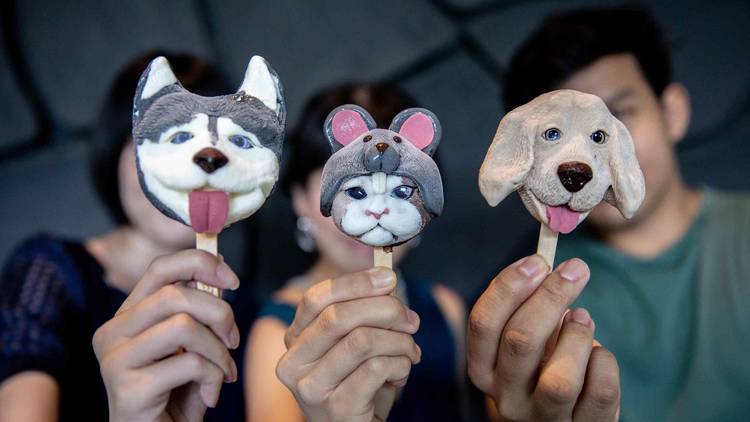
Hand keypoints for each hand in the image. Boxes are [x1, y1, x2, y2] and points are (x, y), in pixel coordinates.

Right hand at [93, 250, 240, 421]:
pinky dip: (213, 377)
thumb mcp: (189, 346)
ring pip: (183, 326)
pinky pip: (189, 364)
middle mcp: (112, 332)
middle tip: (232, 340)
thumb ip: (197, 310)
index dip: (200, 264)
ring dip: (217, 350)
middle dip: (219, 313)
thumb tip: (220, 268)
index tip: (233, 280)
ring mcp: (115, 360)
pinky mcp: (127, 389)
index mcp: (127, 316)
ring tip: (223, 371)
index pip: (160, 268)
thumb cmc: (176, 394)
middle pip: (175, 295)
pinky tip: (210, 395)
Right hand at [276, 268, 421, 421]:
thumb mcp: (353, 344)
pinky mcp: (337, 408)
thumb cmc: (357, 385)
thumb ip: (362, 313)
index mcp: (295, 339)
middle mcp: (293, 363)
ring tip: (410, 351)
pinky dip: (400, 365)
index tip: (388, 278)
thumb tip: (386, 280)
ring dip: (399, 342)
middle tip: (410, 320)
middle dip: (385, 310)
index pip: (317, 297)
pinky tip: (402, 373)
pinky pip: (376, 368)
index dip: (355, 283)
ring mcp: (311, 388)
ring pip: (362, 340)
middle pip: (339, 316)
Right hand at [467, 255, 619, 420]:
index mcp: (483, 370)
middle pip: (520, 340)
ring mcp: (544, 419)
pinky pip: (600, 392)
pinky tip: (598, 354)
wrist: (565, 418)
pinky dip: (604, 362)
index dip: (509, 286)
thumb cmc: (542, 367)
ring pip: (561, 380)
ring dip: (577, 336)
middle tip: (575, 269)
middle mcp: (506, 399)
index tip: (537, 261)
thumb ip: (524, 308)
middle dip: (551, 297)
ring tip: (583, 318)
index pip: (483, 323)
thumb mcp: (522, 342)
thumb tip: (544, 265)